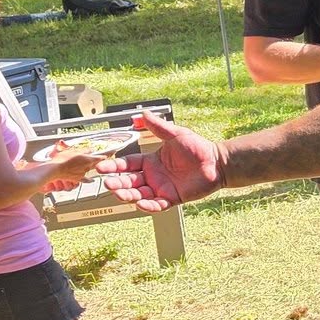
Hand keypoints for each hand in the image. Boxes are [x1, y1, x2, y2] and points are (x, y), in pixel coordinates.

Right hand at [39, 150, 101, 189]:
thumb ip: (84, 151)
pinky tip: (91, 180)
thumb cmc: (62, 159)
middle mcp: (87, 167)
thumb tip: (91, 150)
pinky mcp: (78, 178)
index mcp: (88, 159)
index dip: (106, 155)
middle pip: (96, 164)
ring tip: (89, 164)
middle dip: (99, 161)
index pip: (101, 157)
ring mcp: (83, 173)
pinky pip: (85, 179)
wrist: (54, 169)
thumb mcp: (74, 151)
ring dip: (91, 167)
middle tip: (102, 159)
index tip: (111, 153)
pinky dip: (89, 179)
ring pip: (90, 170)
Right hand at [95, 112, 225, 211]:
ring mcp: (161, 188)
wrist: (217, 162)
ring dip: (128, 195)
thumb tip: (143, 113)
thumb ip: (159, 127)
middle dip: (117, 183)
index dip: (114, 166)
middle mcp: (153, 176)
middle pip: (129, 181)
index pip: (127, 165)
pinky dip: (148, 205)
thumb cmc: (198, 147)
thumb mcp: (176, 134)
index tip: (101, 167)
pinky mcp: (172, 198)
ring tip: (119, 193)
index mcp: (150, 161)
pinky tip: (140, 204)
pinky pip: (157, 204)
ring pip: (139, 194)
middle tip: (107, 183)